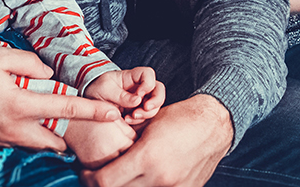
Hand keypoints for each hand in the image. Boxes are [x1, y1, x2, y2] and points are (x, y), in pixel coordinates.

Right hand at [0, 48, 119, 150]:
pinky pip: (15, 141)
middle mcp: (12, 128)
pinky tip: (19, 117)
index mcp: (19, 105)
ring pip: (34, 143)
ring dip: (46, 136)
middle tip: (77, 122)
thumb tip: (47, 74)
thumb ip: (29, 63)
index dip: (92, 112)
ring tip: (48, 119)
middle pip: (53, 141)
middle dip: (68, 136)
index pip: (65, 110)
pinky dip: (25, 134)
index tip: (112, 114)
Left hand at [79, 94, 232, 186]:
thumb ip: (124, 146)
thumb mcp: (146, 126)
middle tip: (99, 177)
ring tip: (122, 177)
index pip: (105, 181)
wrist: (213, 125)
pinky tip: (143, 179)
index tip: (86, 174)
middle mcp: (159, 177)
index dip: (90, 179)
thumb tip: (101, 160)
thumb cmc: (179, 119)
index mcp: (147, 156)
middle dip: (103, 185)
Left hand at [85, 67, 165, 124]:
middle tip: (144, 109)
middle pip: (158, 90)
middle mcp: (139, 88)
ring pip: (154, 105)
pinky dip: (139, 120)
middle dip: (155, 101)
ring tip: (130, 117)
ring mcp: (140, 100)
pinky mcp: (137, 111)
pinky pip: (145, 116)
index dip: (148, 83)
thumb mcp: (105, 89)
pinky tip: (127, 120)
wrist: (88, 101)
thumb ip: (121, 95)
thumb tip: (138, 101)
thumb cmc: (96, 89)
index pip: (148, 74)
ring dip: (146, 113)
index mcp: (132, 77)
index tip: (139, 94)